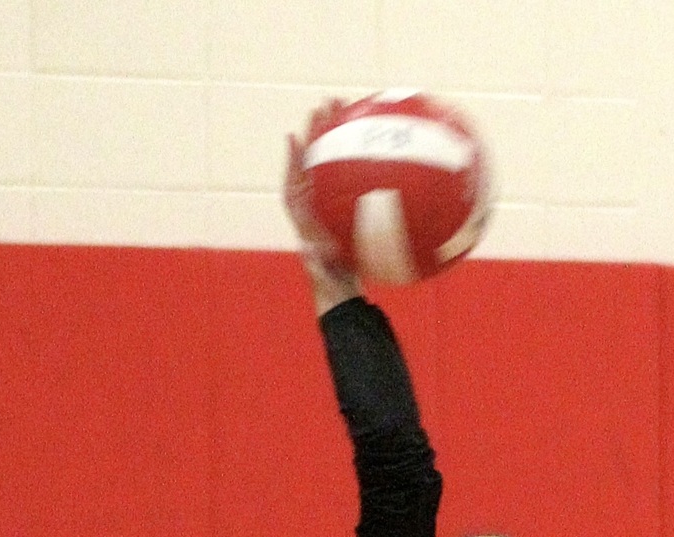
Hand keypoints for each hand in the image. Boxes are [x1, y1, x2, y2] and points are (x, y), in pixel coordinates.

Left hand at [284, 119, 362, 311]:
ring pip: (333, 163)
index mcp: (306, 218)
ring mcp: (331, 204)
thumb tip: (309, 250)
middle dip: (318, 133)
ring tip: (347, 109)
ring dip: (338, 136)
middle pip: (315, 162)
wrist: (341, 293)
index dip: (293, 162)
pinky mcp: (345, 207)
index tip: (293, 138)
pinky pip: (354, 178)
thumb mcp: (325, 276)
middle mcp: (316, 205)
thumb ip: (316, 263)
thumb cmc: (332, 286)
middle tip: (326, 106)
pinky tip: (380, 143)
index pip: (297, 183)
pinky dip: (362, 160)